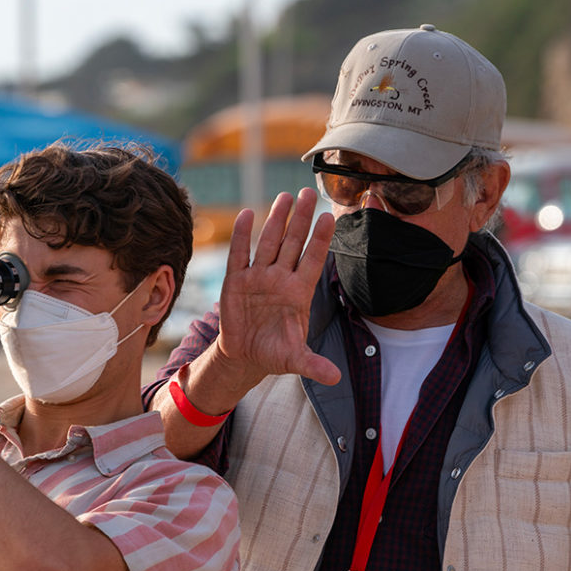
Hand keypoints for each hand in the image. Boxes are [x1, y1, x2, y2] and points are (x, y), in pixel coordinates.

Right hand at [217, 187, 340, 386]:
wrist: (244, 356)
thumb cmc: (274, 354)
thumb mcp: (295, 361)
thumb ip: (313, 364)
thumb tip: (335, 378)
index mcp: (299, 293)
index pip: (313, 261)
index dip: (320, 240)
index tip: (329, 218)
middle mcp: (281, 279)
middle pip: (293, 244)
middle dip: (301, 219)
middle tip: (308, 192)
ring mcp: (258, 277)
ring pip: (269, 243)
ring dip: (276, 221)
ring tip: (285, 197)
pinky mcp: (236, 281)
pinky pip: (240, 255)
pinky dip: (242, 237)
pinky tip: (247, 215)